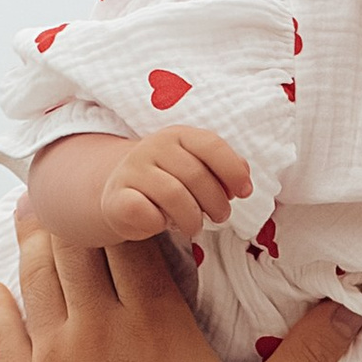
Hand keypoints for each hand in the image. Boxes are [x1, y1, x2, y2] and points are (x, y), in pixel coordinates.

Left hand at [0, 226, 357, 361]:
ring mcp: (52, 358)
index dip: (133, 202)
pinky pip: (1, 333)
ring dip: (38, 243)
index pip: (135, 234)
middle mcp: (98, 327)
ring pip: (36, 276)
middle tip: (81, 191)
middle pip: (78, 242)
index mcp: (156, 323)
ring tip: (38, 217)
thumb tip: (353, 311)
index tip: (138, 190)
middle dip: (81, 211)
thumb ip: (307, 359)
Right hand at [99, 125, 253, 243]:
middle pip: (196, 176)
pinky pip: (146, 213)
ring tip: (194, 226)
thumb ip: (221, 168)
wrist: (121, 195)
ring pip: (174, 196)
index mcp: (177, 135)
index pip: (211, 145)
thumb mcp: (196, 169)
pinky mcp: (117, 197)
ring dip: (192, 219)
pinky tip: (162, 223)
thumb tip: (244, 175)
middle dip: (216, 203)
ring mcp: (132, 170)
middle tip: (220, 217)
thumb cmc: (168, 183)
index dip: (233, 171)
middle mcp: (153, 146)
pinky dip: (160, 224)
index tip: (244, 193)